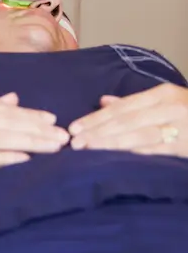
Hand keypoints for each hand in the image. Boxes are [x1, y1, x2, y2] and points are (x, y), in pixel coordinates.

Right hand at [0, 89, 68, 186]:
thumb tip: (12, 99)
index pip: (2, 107)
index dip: (29, 115)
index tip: (52, 120)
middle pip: (7, 121)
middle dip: (38, 128)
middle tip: (64, 135)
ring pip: (2, 137)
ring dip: (31, 142)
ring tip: (54, 146)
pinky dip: (6, 157)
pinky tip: (25, 159)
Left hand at [68, 83, 187, 155]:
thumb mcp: (167, 102)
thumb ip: (136, 104)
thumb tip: (103, 102)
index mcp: (162, 94)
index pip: (122, 107)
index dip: (97, 117)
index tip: (75, 127)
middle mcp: (170, 106)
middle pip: (126, 119)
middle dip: (98, 131)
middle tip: (75, 142)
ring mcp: (181, 125)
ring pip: (138, 133)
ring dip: (111, 142)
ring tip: (89, 149)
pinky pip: (159, 149)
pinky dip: (137, 152)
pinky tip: (119, 158)